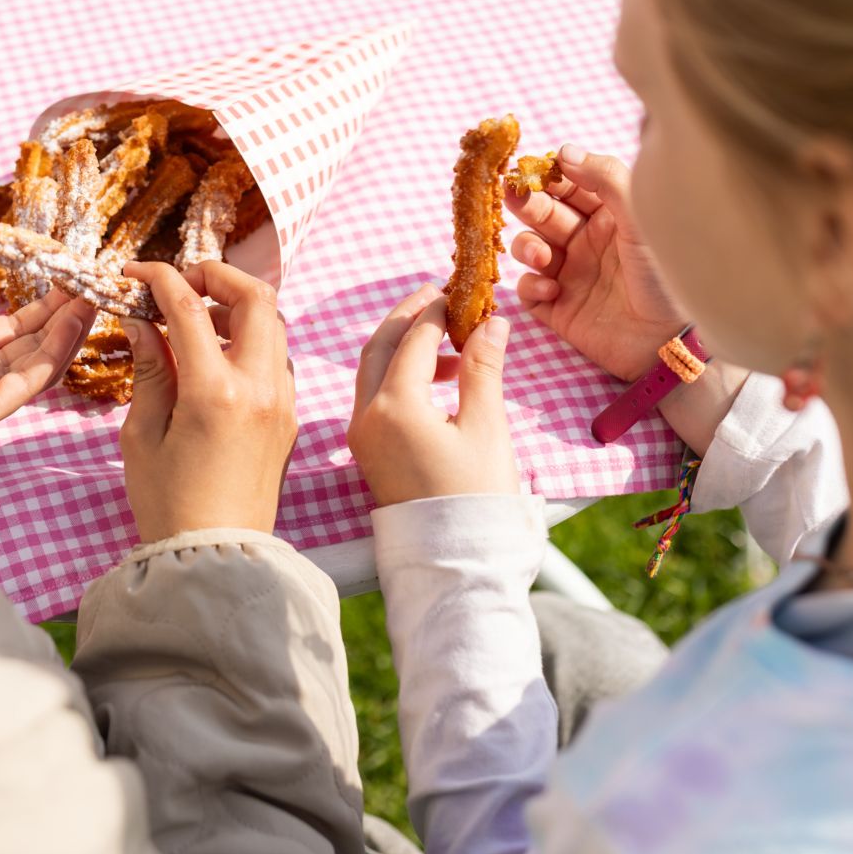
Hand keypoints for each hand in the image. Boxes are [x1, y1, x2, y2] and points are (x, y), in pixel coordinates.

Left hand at [0, 240, 94, 503]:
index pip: (6, 326)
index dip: (37, 303)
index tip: (64, 274)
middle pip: (31, 343)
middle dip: (63, 314)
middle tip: (93, 281)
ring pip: (36, 363)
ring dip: (67, 332)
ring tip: (92, 297)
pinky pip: (23, 384)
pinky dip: (53, 356)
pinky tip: (71, 324)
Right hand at [118, 261, 297, 542]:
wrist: (217, 559)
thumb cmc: (168, 504)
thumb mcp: (143, 435)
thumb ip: (150, 370)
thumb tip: (144, 322)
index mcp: (216, 392)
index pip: (190, 307)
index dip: (160, 278)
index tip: (135, 273)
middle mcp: (260, 388)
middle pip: (256, 297)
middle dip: (217, 275)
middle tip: (180, 282)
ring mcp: (282, 402)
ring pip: (275, 324)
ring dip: (238, 306)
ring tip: (195, 320)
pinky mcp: (289, 419)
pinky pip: (278, 358)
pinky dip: (251, 339)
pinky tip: (217, 357)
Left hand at [347, 285, 520, 505]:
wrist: (456, 560)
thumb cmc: (478, 496)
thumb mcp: (487, 426)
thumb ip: (483, 368)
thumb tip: (492, 322)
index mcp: (394, 406)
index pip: (414, 339)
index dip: (439, 311)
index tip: (462, 293)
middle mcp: (366, 416)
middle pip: (380, 345)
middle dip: (408, 317)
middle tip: (439, 296)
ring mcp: (361, 435)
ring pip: (372, 369)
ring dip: (404, 345)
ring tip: (450, 339)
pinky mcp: (366, 451)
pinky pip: (374, 395)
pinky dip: (398, 374)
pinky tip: (437, 377)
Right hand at [510, 145, 685, 382]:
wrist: (670, 341)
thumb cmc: (665, 275)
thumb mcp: (641, 216)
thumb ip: (605, 178)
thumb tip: (563, 150)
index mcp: (609, 216)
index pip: (569, 185)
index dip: (548, 176)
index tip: (532, 169)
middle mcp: (587, 242)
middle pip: (543, 212)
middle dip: (528, 204)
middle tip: (516, 197)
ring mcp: (571, 275)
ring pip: (528, 248)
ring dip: (526, 246)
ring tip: (542, 256)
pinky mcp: (559, 309)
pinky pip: (528, 290)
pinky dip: (531, 285)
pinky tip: (552, 290)